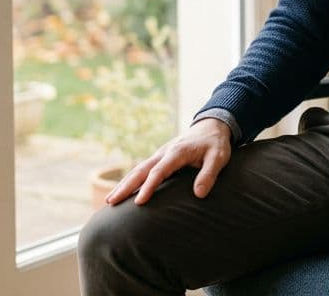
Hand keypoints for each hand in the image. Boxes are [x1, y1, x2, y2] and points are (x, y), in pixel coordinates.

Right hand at [105, 118, 232, 205]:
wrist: (212, 126)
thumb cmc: (215, 144)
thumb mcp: (218, 157)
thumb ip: (209, 174)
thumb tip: (199, 194)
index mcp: (177, 152)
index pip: (159, 171)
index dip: (149, 187)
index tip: (139, 202)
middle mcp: (164, 153)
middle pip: (141, 170)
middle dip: (125, 186)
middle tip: (111, 202)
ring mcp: (160, 155)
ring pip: (138, 170)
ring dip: (124, 184)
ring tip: (110, 200)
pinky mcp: (160, 158)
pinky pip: (142, 170)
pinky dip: (131, 180)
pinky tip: (123, 191)